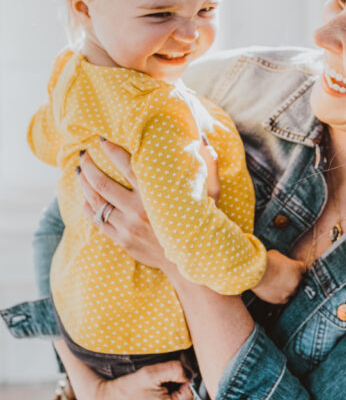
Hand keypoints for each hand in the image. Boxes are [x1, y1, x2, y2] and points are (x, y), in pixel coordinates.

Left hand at [78, 135, 220, 269]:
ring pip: (96, 202)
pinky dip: (88, 207)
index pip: (127, 165)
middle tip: (83, 155)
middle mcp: (138, 209)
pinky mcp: (122, 240)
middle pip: (102, 183)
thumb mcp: (211, 194)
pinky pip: (97, 221)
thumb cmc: (202, 222)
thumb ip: (208, 165)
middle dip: (89, 166)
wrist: (192, 261)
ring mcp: (127, 226)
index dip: (112, 150)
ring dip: (85, 185)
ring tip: (80, 172)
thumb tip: (202, 139)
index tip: (102, 139)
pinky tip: (86, 198)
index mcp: (156, 194)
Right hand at [252, 249, 305, 304]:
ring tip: (278, 284)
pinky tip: (276, 291)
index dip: (296, 268)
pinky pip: (285, 299)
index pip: (302, 269)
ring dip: (287, 288)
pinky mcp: (281, 299)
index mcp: (297, 267)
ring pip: (292, 291)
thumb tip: (281, 262)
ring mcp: (289, 291)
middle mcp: (297, 280)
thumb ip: (283, 260)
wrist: (256, 273)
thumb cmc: (265, 261)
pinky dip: (281, 295)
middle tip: (283, 276)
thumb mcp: (277, 255)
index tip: (291, 269)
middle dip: (292, 278)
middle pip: (299, 281)